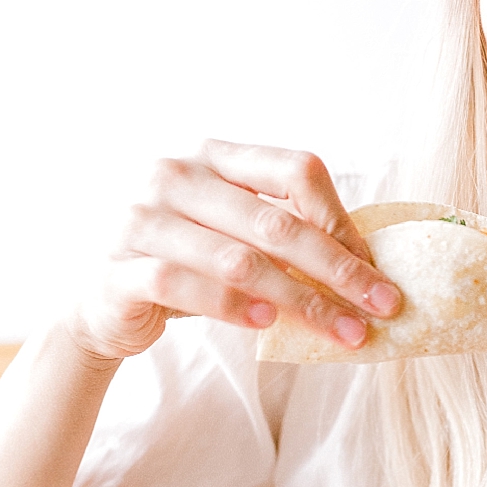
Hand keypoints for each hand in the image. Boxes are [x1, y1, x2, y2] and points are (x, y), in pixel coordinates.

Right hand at [68, 142, 400, 363]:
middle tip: (380, 307)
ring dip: (301, 301)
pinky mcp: (121, 268)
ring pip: (239, 260)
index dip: (343, 221)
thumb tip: (365, 262)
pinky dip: (233, 308)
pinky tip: (268, 324)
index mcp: (214, 156)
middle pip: (277, 221)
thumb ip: (284, 231)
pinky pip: (186, 286)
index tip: (376, 269)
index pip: (295, 170)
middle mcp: (175, 175)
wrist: (106, 302)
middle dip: (338, 270)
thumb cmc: (187, 265)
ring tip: (342, 330)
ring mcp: (142, 218)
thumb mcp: (235, 234)